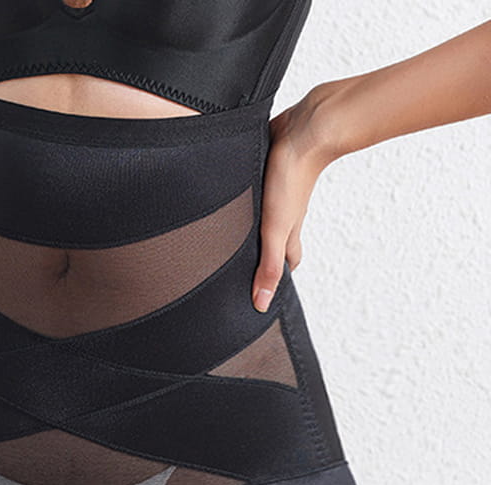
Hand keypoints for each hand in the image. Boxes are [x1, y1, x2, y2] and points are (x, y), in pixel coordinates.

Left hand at [252, 83, 342, 311]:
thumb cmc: (292, 178)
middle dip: (262, 252)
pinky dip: (249, 195)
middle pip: (275, 238)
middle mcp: (283, 212)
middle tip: (241, 266)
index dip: (276, 277)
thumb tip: (262, 303)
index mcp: (286, 230)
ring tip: (231, 233)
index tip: (262, 291)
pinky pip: (258, 186)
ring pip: (266, 213)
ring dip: (253, 223)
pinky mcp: (267, 167)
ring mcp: (276, 190)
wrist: (307, 128)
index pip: (284, 261)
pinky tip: (233, 193)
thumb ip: (268, 265)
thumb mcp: (274, 230)